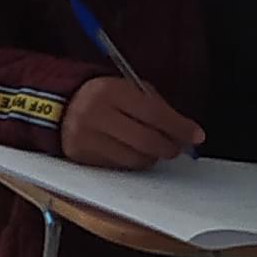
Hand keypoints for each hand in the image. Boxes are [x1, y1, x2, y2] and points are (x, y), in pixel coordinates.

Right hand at [59, 75, 204, 168]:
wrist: (60, 106)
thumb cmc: (103, 97)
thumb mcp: (129, 89)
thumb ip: (157, 107)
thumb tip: (186, 132)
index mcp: (109, 91)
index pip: (153, 113)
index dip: (179, 127)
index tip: (196, 136)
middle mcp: (94, 115)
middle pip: (146, 141)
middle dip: (169, 146)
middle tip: (177, 146)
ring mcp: (86, 138)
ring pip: (135, 159)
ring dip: (152, 156)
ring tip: (152, 147)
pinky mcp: (82, 156)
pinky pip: (120, 167)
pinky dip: (133, 161)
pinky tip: (132, 150)